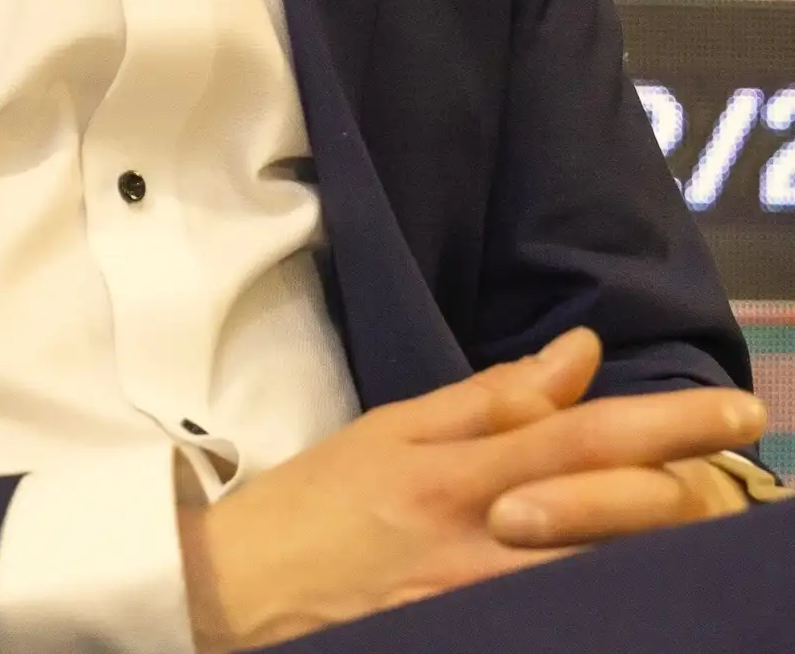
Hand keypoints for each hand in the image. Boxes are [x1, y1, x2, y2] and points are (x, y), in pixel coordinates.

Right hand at [178, 329, 764, 649]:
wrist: (237, 592)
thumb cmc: (318, 502)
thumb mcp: (395, 431)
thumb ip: (493, 398)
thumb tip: (579, 356)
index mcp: (463, 471)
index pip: (584, 434)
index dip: (669, 423)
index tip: (737, 410)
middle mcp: (483, 538)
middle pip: (612, 514)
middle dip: (692, 493)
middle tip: (743, 477)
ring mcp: (481, 604)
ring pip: (602, 579)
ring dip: (664, 554)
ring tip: (710, 535)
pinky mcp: (473, 643)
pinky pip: (560, 622)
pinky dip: (610, 604)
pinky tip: (639, 592)